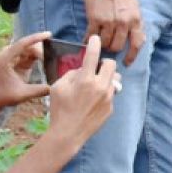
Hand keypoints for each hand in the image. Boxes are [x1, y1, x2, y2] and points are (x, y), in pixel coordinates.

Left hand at [0, 32, 51, 111]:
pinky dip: (40, 56)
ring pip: (30, 49)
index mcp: (6, 59)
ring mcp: (13, 57)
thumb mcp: (23, 94)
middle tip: (54, 53)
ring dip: (41, 52)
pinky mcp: (18, 61)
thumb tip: (56, 86)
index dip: (36, 38)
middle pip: (27, 45)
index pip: (22, 44)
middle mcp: (8, 55)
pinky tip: (48, 60)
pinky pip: (31, 55)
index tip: (49, 34)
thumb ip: (40, 90)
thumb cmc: (5, 96)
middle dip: (41, 48)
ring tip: (52, 58)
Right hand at [47, 35, 116, 149]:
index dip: (95, 44)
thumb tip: (81, 69)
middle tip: (96, 68)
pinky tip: (93, 101)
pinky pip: (111, 94)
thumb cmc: (59, 109)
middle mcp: (100, 86)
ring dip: (106, 78)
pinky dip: (104, 93)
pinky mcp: (111, 107)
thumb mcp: (57, 87)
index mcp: (85, 79)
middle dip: (104, 63)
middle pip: (112, 64)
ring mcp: (108, 97)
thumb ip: (70, 74)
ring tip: (95, 86)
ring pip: (115, 79)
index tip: (96, 39)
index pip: (93, 55)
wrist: (68, 133)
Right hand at [84, 0, 143, 65]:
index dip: (132, 56)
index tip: (127, 62)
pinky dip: (88, 40)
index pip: (137, 43)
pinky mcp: (94, 20)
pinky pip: (91, 37)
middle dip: (113, 49)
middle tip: (109, 45)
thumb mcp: (135, 8)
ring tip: (100, 40)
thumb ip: (135, 23)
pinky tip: (87, 40)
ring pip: (105, 43)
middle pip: (117, 46)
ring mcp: (109, 22)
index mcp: (135, 20)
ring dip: (102, 44)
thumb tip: (137, 39)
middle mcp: (123, 23)